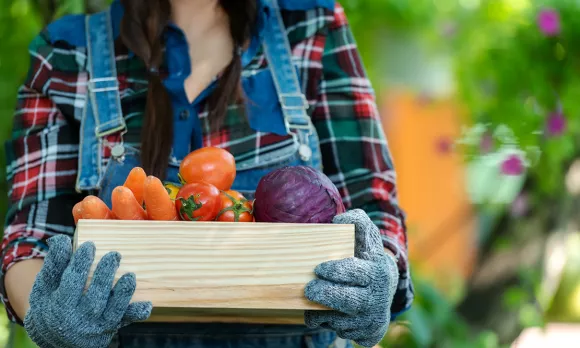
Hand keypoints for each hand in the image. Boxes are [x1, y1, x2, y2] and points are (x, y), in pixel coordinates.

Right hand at [24, 235, 151, 347]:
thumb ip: (54, 263)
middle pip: (94, 299)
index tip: (90, 245)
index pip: (71, 283)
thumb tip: (59, 238)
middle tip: (114, 255)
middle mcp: (79, 320)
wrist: (56, 338)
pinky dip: (136, 313)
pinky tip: (147, 303)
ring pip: (113, 312)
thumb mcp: (46, 286)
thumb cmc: (51, 304)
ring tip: (130, 276)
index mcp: (60, 306)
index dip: (80, 264)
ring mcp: (97, 327)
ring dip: (123, 294)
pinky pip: (125, 321)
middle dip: (105, 276)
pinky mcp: (110, 328)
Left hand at [304, 209, 398, 347]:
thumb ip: (357, 222)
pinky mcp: (368, 334)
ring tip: (312, 300)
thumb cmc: (367, 259)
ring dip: (322, 312)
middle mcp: (378, 296)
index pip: (355, 271)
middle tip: (308, 290)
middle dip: (326, 295)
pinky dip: (328, 324)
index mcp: (378, 270)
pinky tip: (324, 313)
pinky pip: (341, 332)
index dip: (336, 271)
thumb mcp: (368, 238)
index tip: (318, 268)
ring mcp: (373, 317)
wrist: (384, 292)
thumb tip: (338, 220)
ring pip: (341, 320)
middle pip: (349, 300)